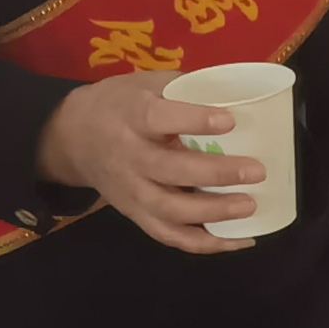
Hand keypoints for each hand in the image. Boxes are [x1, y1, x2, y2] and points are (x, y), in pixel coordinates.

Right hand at [35, 73, 258, 254]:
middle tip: (256, 171)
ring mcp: (131, 192)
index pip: (159, 119)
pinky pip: (170, 235)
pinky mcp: (136, 215)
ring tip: (251, 206)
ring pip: (170, 210)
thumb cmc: (119, 104)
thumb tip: (238, 92)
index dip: (194, 120)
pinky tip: (239, 240)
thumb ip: (185, 88)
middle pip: (170, 171)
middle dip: (215, 174)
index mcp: (131, 116)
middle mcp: (129, 157)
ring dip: (213, 213)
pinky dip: (205, 244)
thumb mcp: (144, 83)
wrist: (72, 139)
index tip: (230, 120)